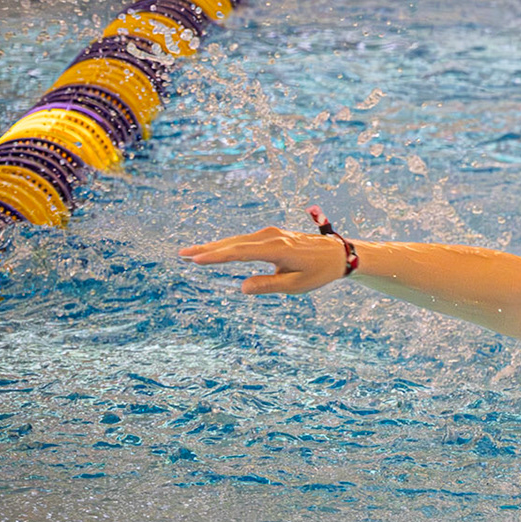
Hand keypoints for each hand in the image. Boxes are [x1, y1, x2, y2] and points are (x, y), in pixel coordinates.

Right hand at [178, 226, 352, 294]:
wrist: (338, 253)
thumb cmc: (319, 272)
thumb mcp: (296, 285)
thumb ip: (268, 286)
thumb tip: (242, 287)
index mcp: (278, 249)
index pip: (241, 252)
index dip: (217, 256)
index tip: (197, 259)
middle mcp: (272, 237)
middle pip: (234, 243)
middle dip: (208, 249)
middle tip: (182, 254)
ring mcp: (271, 234)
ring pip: (237, 240)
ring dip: (214, 246)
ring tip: (191, 253)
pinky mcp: (271, 235)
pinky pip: (244, 240)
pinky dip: (227, 245)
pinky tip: (213, 250)